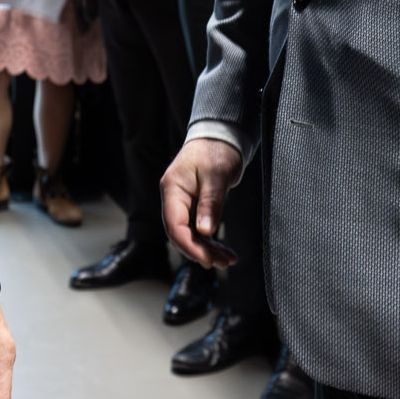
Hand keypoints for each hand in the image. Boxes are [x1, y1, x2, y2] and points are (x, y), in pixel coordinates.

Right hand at [161, 137, 242, 266]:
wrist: (222, 136)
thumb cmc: (216, 150)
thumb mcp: (216, 175)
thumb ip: (210, 203)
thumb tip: (206, 232)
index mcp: (172, 189)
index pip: (174, 225)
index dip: (189, 246)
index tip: (207, 260)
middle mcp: (174, 198)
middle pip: (181, 234)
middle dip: (200, 251)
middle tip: (221, 262)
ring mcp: (183, 202)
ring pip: (191, 234)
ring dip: (208, 249)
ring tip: (227, 259)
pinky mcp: (194, 205)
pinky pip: (199, 229)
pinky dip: (211, 241)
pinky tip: (224, 251)